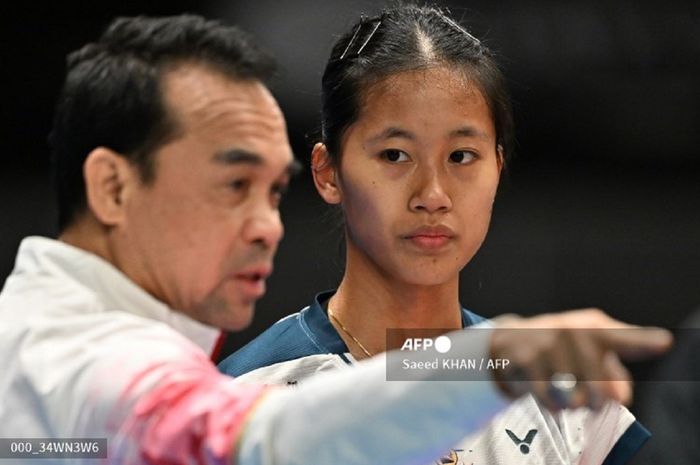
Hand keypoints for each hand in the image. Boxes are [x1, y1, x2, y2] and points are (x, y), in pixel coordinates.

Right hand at [489, 309, 671, 410]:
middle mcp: (571, 330)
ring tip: (567, 396)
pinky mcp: (526, 358)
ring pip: (572, 392)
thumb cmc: (560, 347)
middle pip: (598, 380)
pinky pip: (547, 395)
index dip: (643, 341)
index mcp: (594, 328)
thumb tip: (621, 397)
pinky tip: (548, 395)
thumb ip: (613, 374)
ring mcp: (546, 343)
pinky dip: (551, 403)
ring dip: (573, 402)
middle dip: (599, 399)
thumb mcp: (588, 352)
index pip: (622, 337)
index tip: (664, 343)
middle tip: (595, 403)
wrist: (509, 339)